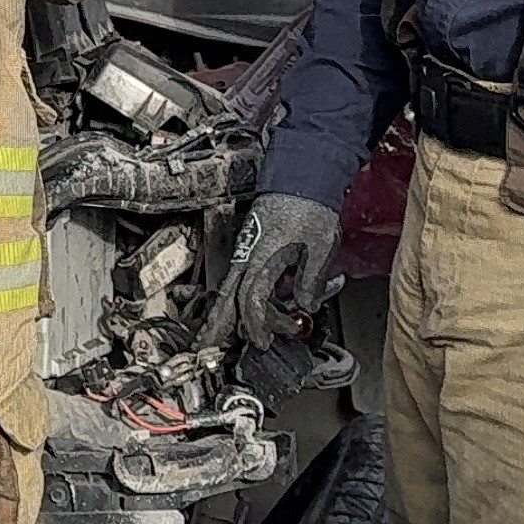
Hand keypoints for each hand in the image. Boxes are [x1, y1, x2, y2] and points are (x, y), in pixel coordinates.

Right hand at [207, 195, 342, 353]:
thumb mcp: (318, 249)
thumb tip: (307, 306)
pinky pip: (236, 277)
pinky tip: (233, 304)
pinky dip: (231, 295)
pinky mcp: (251, 246)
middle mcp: (248, 256)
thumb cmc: (309, 208)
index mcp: (263, 259)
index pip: (251, 301)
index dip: (256, 325)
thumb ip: (311, 282)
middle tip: (205, 345)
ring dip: (222, 312)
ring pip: (228, 287)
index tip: (263, 341)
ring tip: (212, 332)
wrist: (301, 177)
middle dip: (215, 324)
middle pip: (225, 296)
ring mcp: (246, 250)